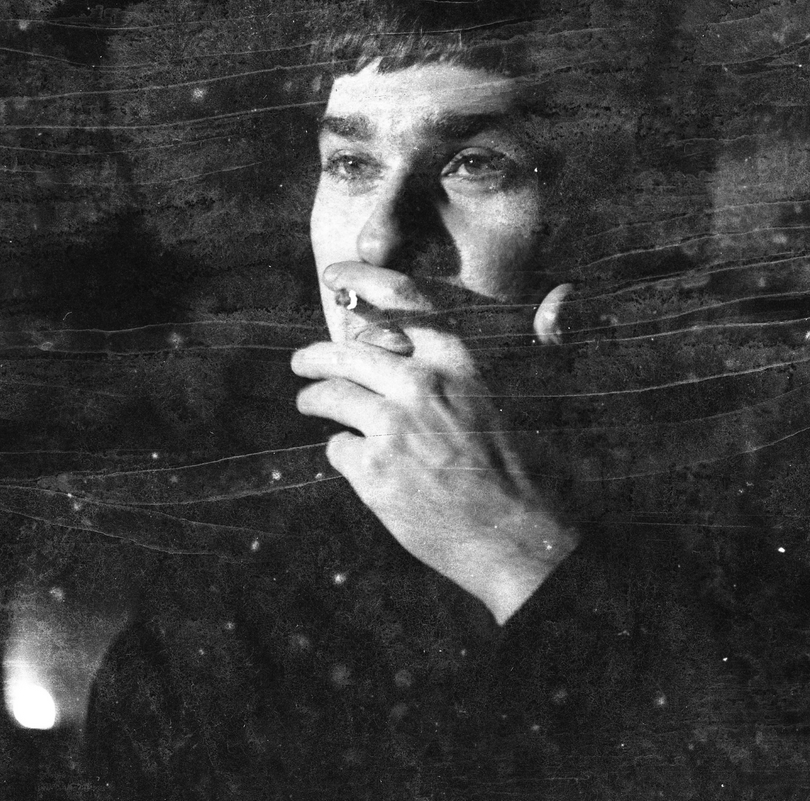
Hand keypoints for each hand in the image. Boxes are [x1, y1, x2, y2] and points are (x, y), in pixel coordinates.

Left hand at [291, 262, 577, 624]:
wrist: (508, 532)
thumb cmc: (492, 465)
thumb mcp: (474, 399)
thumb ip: (429, 370)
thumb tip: (371, 346)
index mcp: (454, 361)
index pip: (402, 298)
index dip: (361, 279)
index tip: (334, 276)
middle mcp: (421, 383)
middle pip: (344, 352)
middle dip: (312, 356)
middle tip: (301, 362)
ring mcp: (394, 426)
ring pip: (329, 396)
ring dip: (312, 399)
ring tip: (309, 404)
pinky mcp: (373, 468)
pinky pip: (338, 446)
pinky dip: (344, 453)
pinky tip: (360, 464)